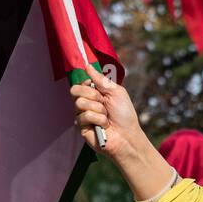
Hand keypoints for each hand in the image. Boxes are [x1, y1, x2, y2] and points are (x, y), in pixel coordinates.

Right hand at [70, 64, 178, 201]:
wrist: (128, 136)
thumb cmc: (125, 115)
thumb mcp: (116, 92)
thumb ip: (101, 79)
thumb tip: (87, 65)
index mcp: (94, 94)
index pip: (81, 83)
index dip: (89, 84)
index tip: (101, 91)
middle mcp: (86, 104)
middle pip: (75, 90)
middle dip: (92, 95)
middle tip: (104, 103)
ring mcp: (82, 115)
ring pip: (79, 103)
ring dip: (98, 109)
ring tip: (107, 117)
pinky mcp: (81, 127)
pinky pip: (83, 116)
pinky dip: (98, 119)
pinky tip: (104, 126)